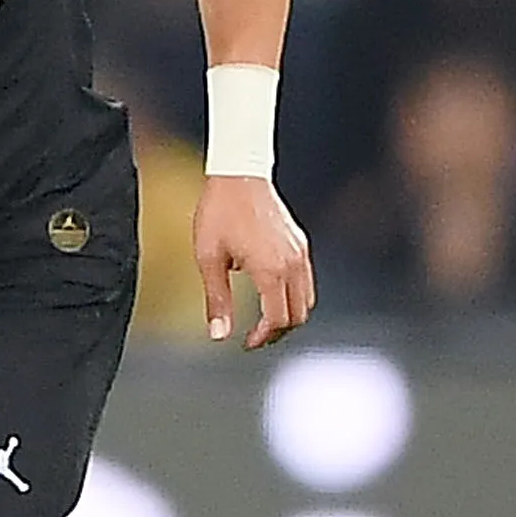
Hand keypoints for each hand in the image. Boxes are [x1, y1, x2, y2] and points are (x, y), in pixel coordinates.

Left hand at [194, 174, 313, 349]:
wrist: (238, 174)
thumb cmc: (220, 212)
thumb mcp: (208, 258)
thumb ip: (217, 300)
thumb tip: (219, 334)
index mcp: (271, 270)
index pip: (278, 319)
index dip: (263, 337)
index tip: (247, 342)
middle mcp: (292, 263)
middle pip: (298, 315)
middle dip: (277, 331)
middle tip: (255, 336)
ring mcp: (300, 252)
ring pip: (307, 299)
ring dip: (288, 314)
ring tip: (264, 319)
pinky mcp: (300, 243)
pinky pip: (306, 280)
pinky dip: (293, 295)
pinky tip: (271, 293)